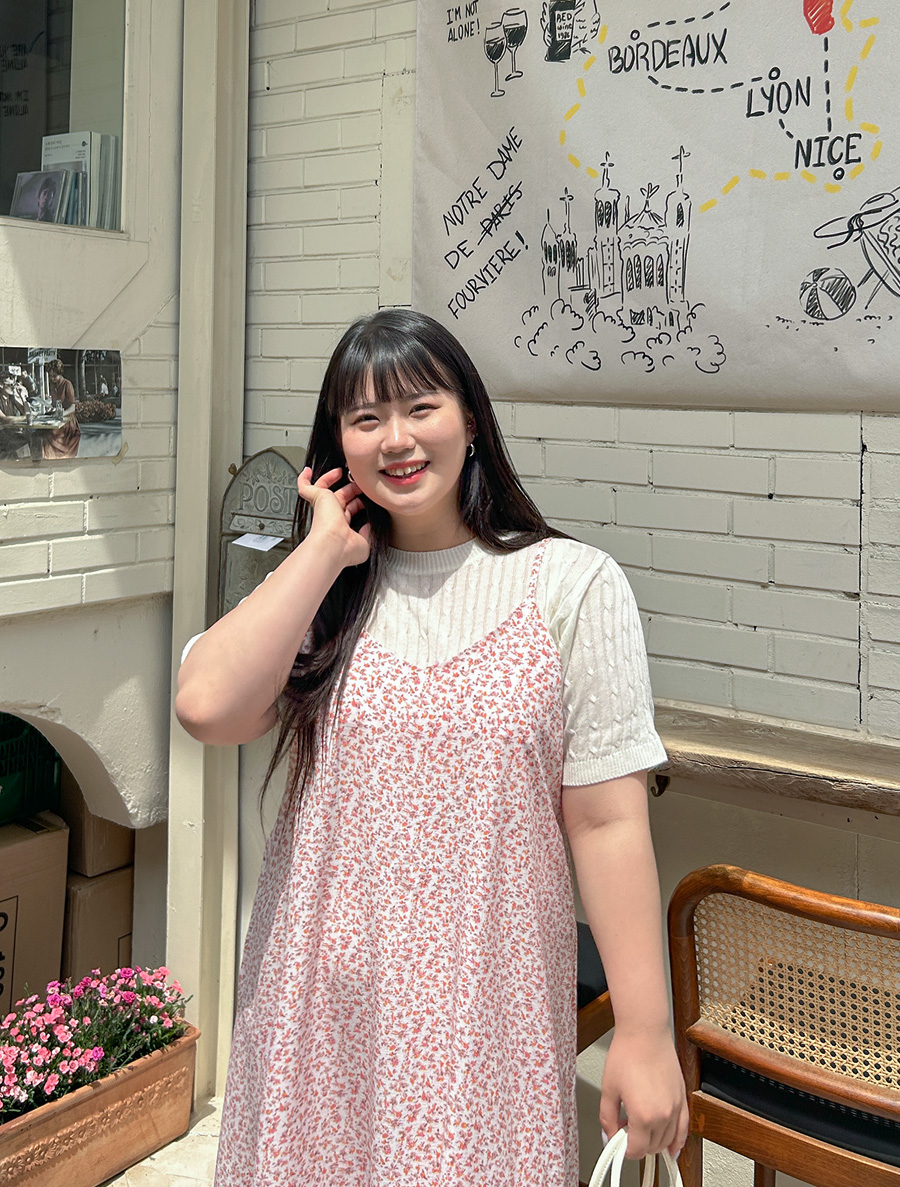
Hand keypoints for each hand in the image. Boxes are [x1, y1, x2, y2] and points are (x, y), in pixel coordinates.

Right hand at [297, 465, 370, 568]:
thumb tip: (371, 524)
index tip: (368, 498)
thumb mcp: (366, 540)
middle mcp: (331, 516)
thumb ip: (369, 531)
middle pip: (340, 497)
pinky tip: (308, 471)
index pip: (349, 511)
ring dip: (332, 479)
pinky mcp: (317, 497)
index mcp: (341, 527)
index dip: (358, 504)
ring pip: (324, 489)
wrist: (334, 544)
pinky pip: (305, 486)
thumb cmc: (347, 548)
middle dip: (351, 489)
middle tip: (361, 484)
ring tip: (342, 472)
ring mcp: (323, 506)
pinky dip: (304, 479)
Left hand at [599, 1028, 688, 1160]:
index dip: (624, 1149)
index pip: (636, 1150)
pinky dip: (677, 1141)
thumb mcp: (608, 1089)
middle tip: (625, 1131)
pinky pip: (684, 1129)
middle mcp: (663, 1115)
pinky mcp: (682, 1098)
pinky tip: (672, 1147)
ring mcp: (676, 1107)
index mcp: (643, 1116)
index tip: (618, 1142)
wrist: (645, 1032)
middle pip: (652, 1147)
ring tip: (640, 1129)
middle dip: (637, 1145)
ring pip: (668, 1141)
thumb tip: (608, 1135)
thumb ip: (607, 1117)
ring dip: (653, 1142)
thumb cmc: (627, 1054)